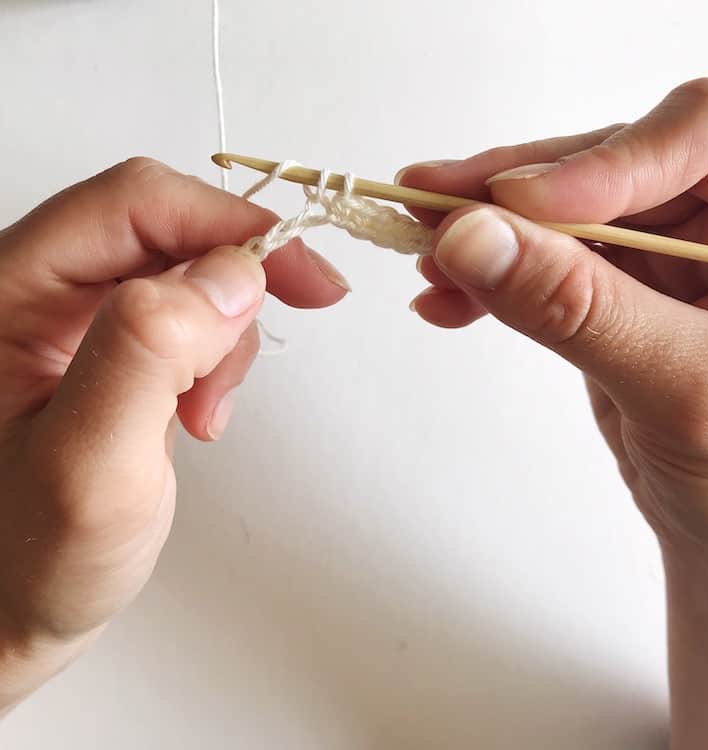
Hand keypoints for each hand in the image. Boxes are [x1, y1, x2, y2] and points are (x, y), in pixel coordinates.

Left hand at [0, 158, 347, 711]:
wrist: (7, 610)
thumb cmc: (24, 561)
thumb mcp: (88, 467)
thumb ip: (149, 355)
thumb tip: (230, 275)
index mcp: (8, 293)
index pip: (136, 206)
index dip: (228, 224)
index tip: (300, 272)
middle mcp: (38, 291)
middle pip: (169, 231)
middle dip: (235, 285)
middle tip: (276, 335)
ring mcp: (76, 321)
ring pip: (188, 275)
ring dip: (225, 334)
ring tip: (208, 411)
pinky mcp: (110, 351)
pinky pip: (188, 318)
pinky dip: (217, 358)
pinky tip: (199, 411)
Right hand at [398, 78, 707, 748]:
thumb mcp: (682, 388)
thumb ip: (578, 308)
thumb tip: (475, 238)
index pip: (702, 136)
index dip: (604, 160)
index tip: (514, 206)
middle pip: (609, 163)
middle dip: (513, 194)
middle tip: (431, 208)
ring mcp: (665, 254)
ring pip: (560, 213)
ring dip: (486, 234)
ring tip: (424, 253)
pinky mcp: (615, 289)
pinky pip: (542, 263)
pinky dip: (490, 278)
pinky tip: (446, 297)